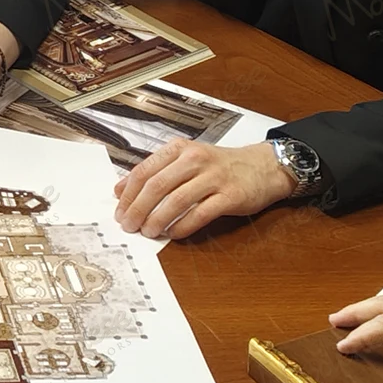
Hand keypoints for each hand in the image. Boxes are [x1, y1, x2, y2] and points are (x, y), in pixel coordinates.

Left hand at [114, 139, 292, 239]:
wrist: (263, 167)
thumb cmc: (221, 166)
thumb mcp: (186, 161)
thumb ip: (156, 173)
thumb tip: (121, 191)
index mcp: (180, 149)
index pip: (145, 170)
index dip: (128, 193)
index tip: (119, 210)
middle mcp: (195, 159)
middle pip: (157, 186)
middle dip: (138, 209)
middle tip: (129, 225)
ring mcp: (214, 177)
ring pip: (176, 200)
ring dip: (157, 220)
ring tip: (148, 232)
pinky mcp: (230, 196)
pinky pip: (200, 213)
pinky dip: (183, 226)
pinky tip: (173, 233)